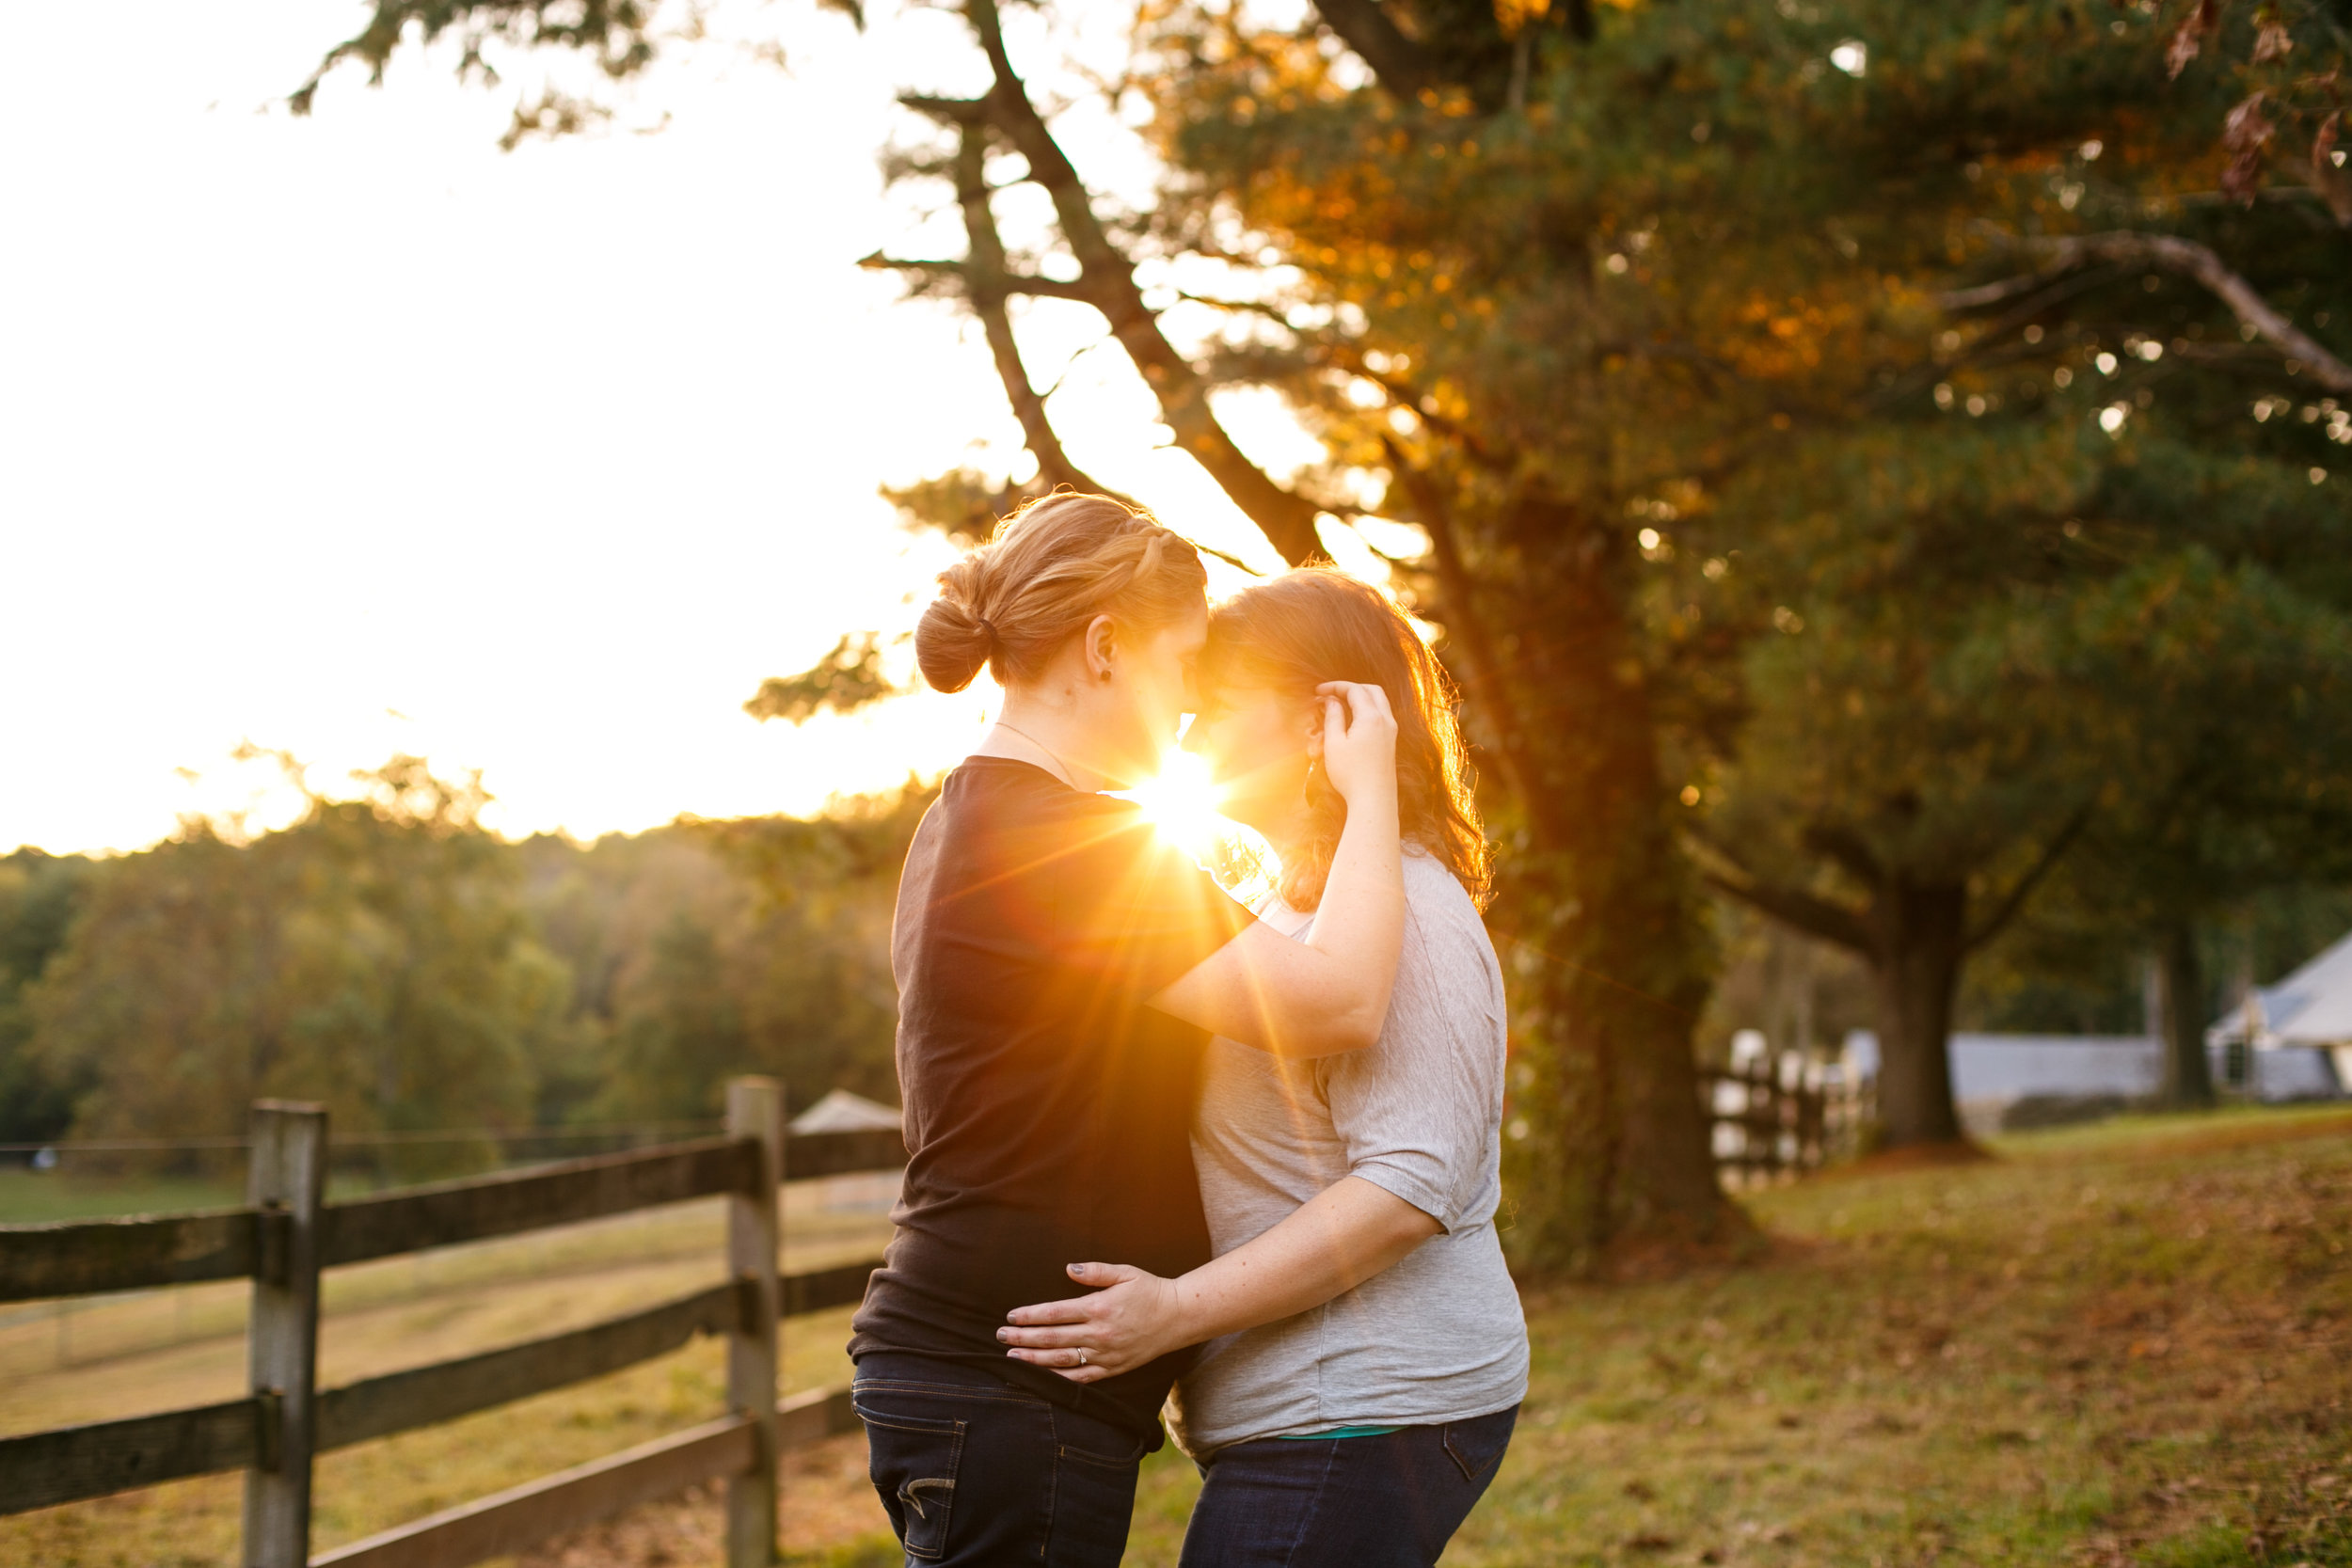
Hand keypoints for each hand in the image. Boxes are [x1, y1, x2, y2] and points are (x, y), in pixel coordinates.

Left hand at [997, 1261, 1190, 1384]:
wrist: (1178, 1317)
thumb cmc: (1150, 1291)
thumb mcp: (1124, 1272)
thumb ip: (1095, 1271)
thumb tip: (1069, 1268)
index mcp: (1099, 1308)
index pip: (1055, 1313)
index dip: (1030, 1315)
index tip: (1011, 1315)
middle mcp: (1099, 1333)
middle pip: (1053, 1338)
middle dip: (1023, 1337)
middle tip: (1001, 1335)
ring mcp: (1105, 1354)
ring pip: (1062, 1360)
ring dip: (1034, 1358)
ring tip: (1012, 1356)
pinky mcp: (1113, 1368)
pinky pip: (1081, 1378)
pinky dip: (1059, 1379)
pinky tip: (1041, 1378)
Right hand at [1311, 681, 1397, 808]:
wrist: (1373, 800)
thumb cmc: (1351, 774)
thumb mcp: (1334, 743)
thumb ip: (1333, 717)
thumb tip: (1332, 701)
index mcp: (1371, 717)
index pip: (1354, 690)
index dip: (1335, 687)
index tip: (1318, 691)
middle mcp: (1385, 720)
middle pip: (1371, 690)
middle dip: (1351, 688)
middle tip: (1332, 694)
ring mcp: (1391, 731)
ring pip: (1379, 702)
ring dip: (1361, 698)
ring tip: (1341, 705)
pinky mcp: (1391, 742)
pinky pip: (1382, 715)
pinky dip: (1368, 710)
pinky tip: (1354, 720)